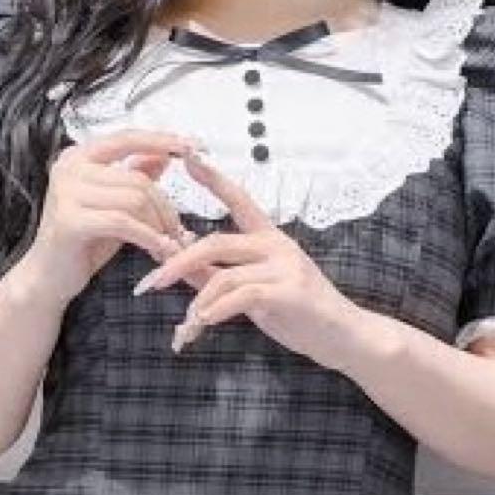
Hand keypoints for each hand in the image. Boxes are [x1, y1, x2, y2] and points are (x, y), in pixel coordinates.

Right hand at [27, 129, 207, 304]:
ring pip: (135, 199)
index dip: (161, 141)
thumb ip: (133, 179)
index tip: (192, 147)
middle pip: (139, 179)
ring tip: (167, 246)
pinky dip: (148, 238)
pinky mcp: (70, 220)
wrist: (49, 278)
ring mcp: (66, 192)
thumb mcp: (115, 207)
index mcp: (79, 157)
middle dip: (166, 209)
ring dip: (159, 226)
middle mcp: (69, 167)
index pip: (127, 138)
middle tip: (179, 234)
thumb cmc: (83, 244)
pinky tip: (159, 251)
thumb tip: (163, 156)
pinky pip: (124, 223)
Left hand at [130, 151, 363, 369]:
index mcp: (269, 239)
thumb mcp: (255, 291)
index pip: (238, 200)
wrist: (343, 336)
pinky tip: (205, 323)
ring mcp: (284, 267)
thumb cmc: (300, 313)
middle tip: (152, 282)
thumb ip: (220, 275)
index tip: (188, 158)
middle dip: (178, 262)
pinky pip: (241, 296)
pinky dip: (217, 311)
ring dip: (198, 302)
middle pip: (215, 242)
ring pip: (224, 275)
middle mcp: (276, 246)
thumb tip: (181, 262)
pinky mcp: (288, 293)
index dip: (213, 178)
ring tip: (186, 326)